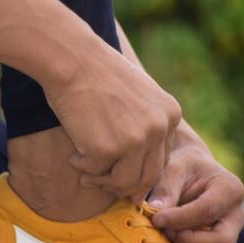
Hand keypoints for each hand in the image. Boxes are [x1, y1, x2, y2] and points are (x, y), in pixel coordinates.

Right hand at [41, 36, 182, 200]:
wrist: (73, 59)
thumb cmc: (99, 72)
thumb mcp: (139, 92)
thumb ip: (148, 123)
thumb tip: (140, 171)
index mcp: (170, 114)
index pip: (162, 158)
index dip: (139, 167)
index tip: (119, 167)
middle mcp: (158, 129)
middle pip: (149, 176)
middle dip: (124, 184)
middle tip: (102, 179)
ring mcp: (135, 141)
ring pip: (125, 182)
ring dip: (104, 181)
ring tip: (85, 170)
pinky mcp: (108, 149)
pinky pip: (96, 172)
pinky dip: (84, 168)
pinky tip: (74, 155)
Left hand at [145, 140, 243, 242]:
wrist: (190, 172)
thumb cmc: (182, 166)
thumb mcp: (174, 166)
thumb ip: (166, 187)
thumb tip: (155, 212)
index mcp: (229, 189)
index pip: (207, 211)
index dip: (179, 219)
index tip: (156, 219)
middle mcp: (236, 217)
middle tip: (165, 234)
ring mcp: (233, 239)